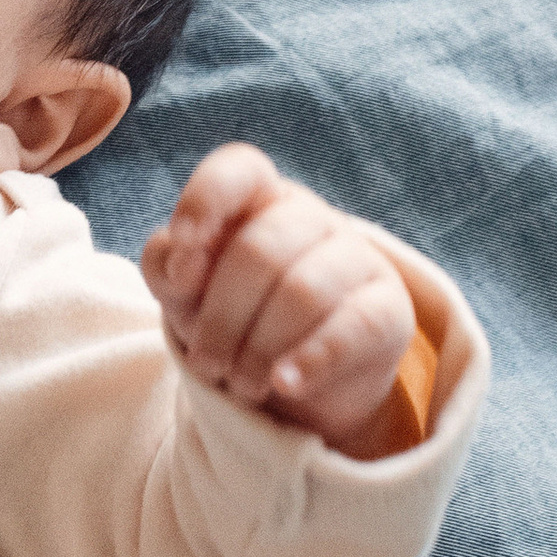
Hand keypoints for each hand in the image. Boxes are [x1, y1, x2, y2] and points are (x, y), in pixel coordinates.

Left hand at [143, 143, 416, 458]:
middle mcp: (310, 218)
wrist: (298, 381)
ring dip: (258, 351)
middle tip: (208, 366)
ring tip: (242, 386)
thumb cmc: (235, 318)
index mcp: (257, 199)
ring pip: (302, 291)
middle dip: (221, 321)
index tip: (182, 270)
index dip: (204, 205)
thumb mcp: (186, 294)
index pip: (238, 170)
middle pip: (259, 250)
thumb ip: (166, 264)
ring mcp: (358, 258)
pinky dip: (310, 360)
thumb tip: (182, 264)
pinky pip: (352, 327)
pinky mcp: (390, 308)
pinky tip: (285, 384)